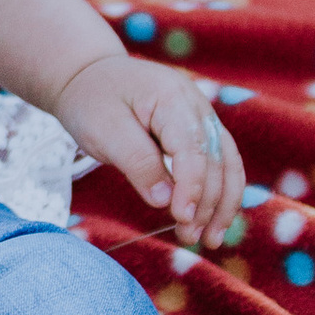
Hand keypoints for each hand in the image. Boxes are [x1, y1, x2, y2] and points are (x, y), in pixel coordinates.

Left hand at [50, 51, 245, 248]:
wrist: (87, 74)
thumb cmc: (91, 100)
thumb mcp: (104, 131)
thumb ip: (137, 162)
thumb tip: (166, 201)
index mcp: (171, 97)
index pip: (193, 149)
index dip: (191, 187)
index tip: (181, 219)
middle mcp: (196, 104)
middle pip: (216, 160)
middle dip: (207, 203)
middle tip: (189, 238)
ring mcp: (201, 116)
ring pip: (227, 163)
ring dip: (222, 203)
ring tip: (210, 239)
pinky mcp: (198, 130)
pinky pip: (220, 163)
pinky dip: (219, 192)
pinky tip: (211, 220)